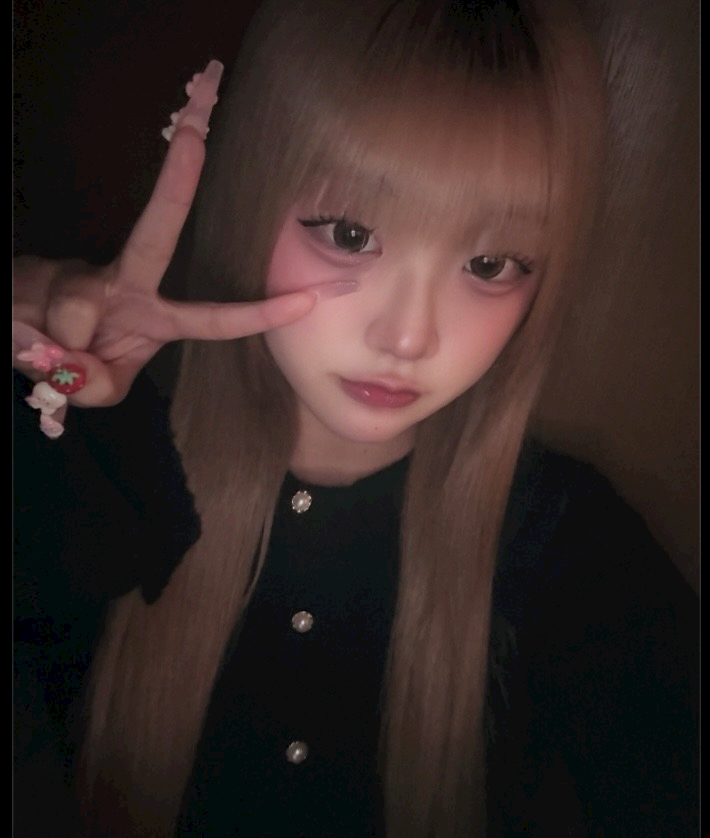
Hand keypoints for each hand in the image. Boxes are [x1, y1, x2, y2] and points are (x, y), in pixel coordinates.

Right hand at [13, 61, 314, 407]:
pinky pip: (32, 314)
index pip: (211, 319)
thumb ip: (98, 384)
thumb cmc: (79, 358)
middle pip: (155, 229)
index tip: (306, 299)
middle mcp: (127, 284)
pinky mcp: (41, 272)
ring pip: (77, 304)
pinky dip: (27, 341)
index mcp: (155, 316)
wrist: (22, 332)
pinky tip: (27, 334)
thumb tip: (74, 357)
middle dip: (176, 178)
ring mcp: (84, 273)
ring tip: (48, 355)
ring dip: (58, 346)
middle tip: (196, 129)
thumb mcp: (100, 388)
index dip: (256, 313)